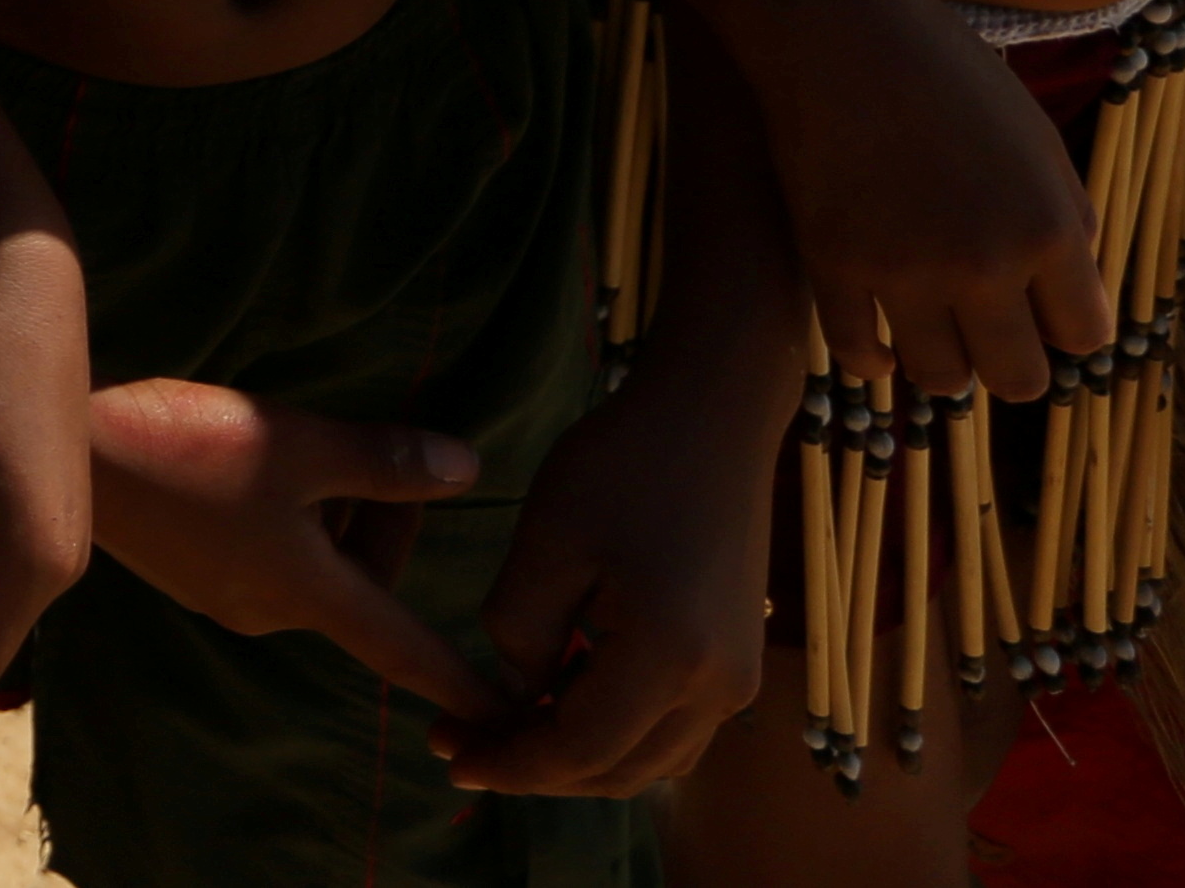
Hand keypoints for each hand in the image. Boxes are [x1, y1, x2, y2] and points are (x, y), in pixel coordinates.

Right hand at [83, 381, 506, 728]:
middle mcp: (273, 609)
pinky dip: (287, 508)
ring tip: (297, 441)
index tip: (512, 719)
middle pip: (365, 579)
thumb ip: (385, 461)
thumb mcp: (298, 444)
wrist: (74, 452)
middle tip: (361, 445)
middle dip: (380, 515)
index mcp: (309, 593)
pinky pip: (273, 550)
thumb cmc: (190, 450)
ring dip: (331, 506)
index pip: (405, 648)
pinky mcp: (193, 567)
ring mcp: (228, 592)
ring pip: (319, 558)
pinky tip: (249, 457)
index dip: (462, 679)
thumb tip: (468, 469)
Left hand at [448, 349, 772, 795]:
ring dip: (578, 755)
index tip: (446, 753)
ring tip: (503, 724)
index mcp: (669, 658)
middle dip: (536, 768)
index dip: (510, 763)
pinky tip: (558, 692)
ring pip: (649, 758)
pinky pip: (672, 726)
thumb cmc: (624, 464)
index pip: (578, 750)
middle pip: (618, 771)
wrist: (713, 414)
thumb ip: (521, 631)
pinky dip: (614, 728)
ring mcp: (737, 678)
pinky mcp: (738, 659)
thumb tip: (519, 691)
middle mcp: (718, 688)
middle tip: (460, 744)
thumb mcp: (548, 540)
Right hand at [754, 0, 1103, 403]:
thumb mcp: (1037, 139)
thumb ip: (1066, 219)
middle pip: (1019, 381)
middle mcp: (985, 263)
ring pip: (940, 381)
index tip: (1039, 309)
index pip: (1085, 338)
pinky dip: (871, 359)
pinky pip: (856, 356)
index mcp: (1049, 229)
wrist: (840, 29)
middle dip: (1009, 361)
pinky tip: (877, 343)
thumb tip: (1072, 296)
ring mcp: (904, 270)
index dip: (1063, 326)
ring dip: (942, 361)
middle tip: (987, 330)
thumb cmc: (946, 71)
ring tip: (931, 328)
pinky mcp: (833, 265)